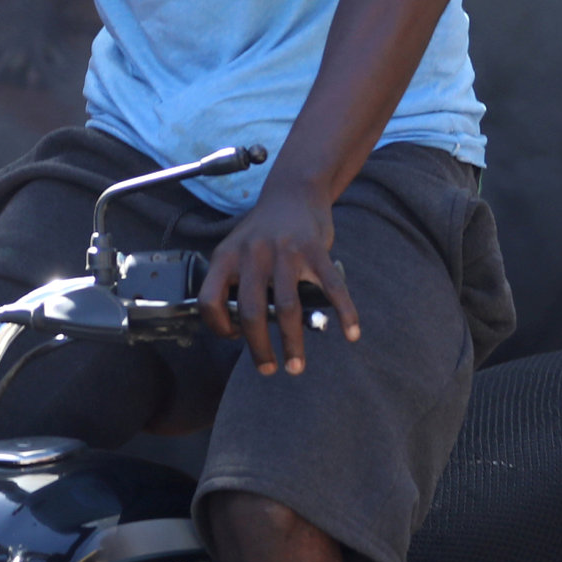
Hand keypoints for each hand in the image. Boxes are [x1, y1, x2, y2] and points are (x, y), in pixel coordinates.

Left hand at [199, 185, 361, 374]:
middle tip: (268, 369)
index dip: (218, 326)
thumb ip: (232, 282)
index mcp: (227, 257)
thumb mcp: (235, 250)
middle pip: (252, 312)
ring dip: (293, 343)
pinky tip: (350, 333)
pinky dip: (344, 313)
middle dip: (259, 348)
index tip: (233, 337)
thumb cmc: (262, 231)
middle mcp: (253, 254)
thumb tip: (236, 328)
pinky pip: (331, 288)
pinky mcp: (315, 250)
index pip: (210, 300)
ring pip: (288, 307)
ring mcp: (286, 252)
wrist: (292, 193)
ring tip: (296, 366)